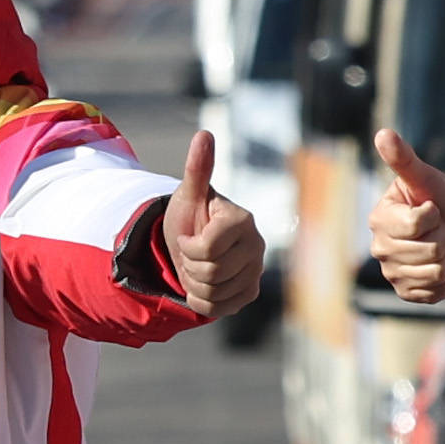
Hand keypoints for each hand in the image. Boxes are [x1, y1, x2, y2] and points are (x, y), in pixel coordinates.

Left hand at [165, 129, 264, 321]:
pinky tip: (202, 284)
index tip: (187, 235)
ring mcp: (256, 272)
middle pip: (210, 272)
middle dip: (189, 265)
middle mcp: (257, 246)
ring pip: (212, 293)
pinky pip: (217, 309)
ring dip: (193, 283)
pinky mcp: (250, 293)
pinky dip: (201, 300)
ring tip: (196, 266)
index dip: (188, 246)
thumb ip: (197, 167)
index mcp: (243, 220)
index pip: (208, 248)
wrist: (192, 242)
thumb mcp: (188, 193)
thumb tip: (204, 134)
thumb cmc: (191, 214)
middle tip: (191, 253)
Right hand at [369, 126, 444, 302]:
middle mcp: (380, 248)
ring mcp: (392, 273)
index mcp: (379, 219)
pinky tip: (441, 265)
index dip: (435, 214)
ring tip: (441, 246)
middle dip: (444, 236)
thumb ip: (404, 159)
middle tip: (439, 228)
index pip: (418, 223)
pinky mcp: (406, 293)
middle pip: (431, 249)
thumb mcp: (425, 178)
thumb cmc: (438, 199)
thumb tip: (383, 133)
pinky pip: (436, 291)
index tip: (432, 208)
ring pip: (436, 271)